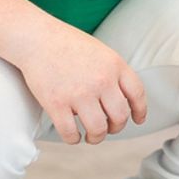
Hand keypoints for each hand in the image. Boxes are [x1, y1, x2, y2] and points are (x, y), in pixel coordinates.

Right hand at [14, 20, 147, 144]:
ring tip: (91, 136)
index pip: (137, 93)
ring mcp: (79, 93)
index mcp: (115, 65)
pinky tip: (73, 136)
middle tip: (109, 128)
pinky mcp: (56, 104)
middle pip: (120, 116)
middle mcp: (101, 80)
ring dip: (96, 137)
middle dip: (116, 127)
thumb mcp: (102, 52)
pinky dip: (73, 139)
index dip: (140, 111)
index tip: (137, 120)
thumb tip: (123, 97)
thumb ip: (114, 73)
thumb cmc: (68, 44)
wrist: (38, 39)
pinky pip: (70, 133)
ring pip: (98, 129)